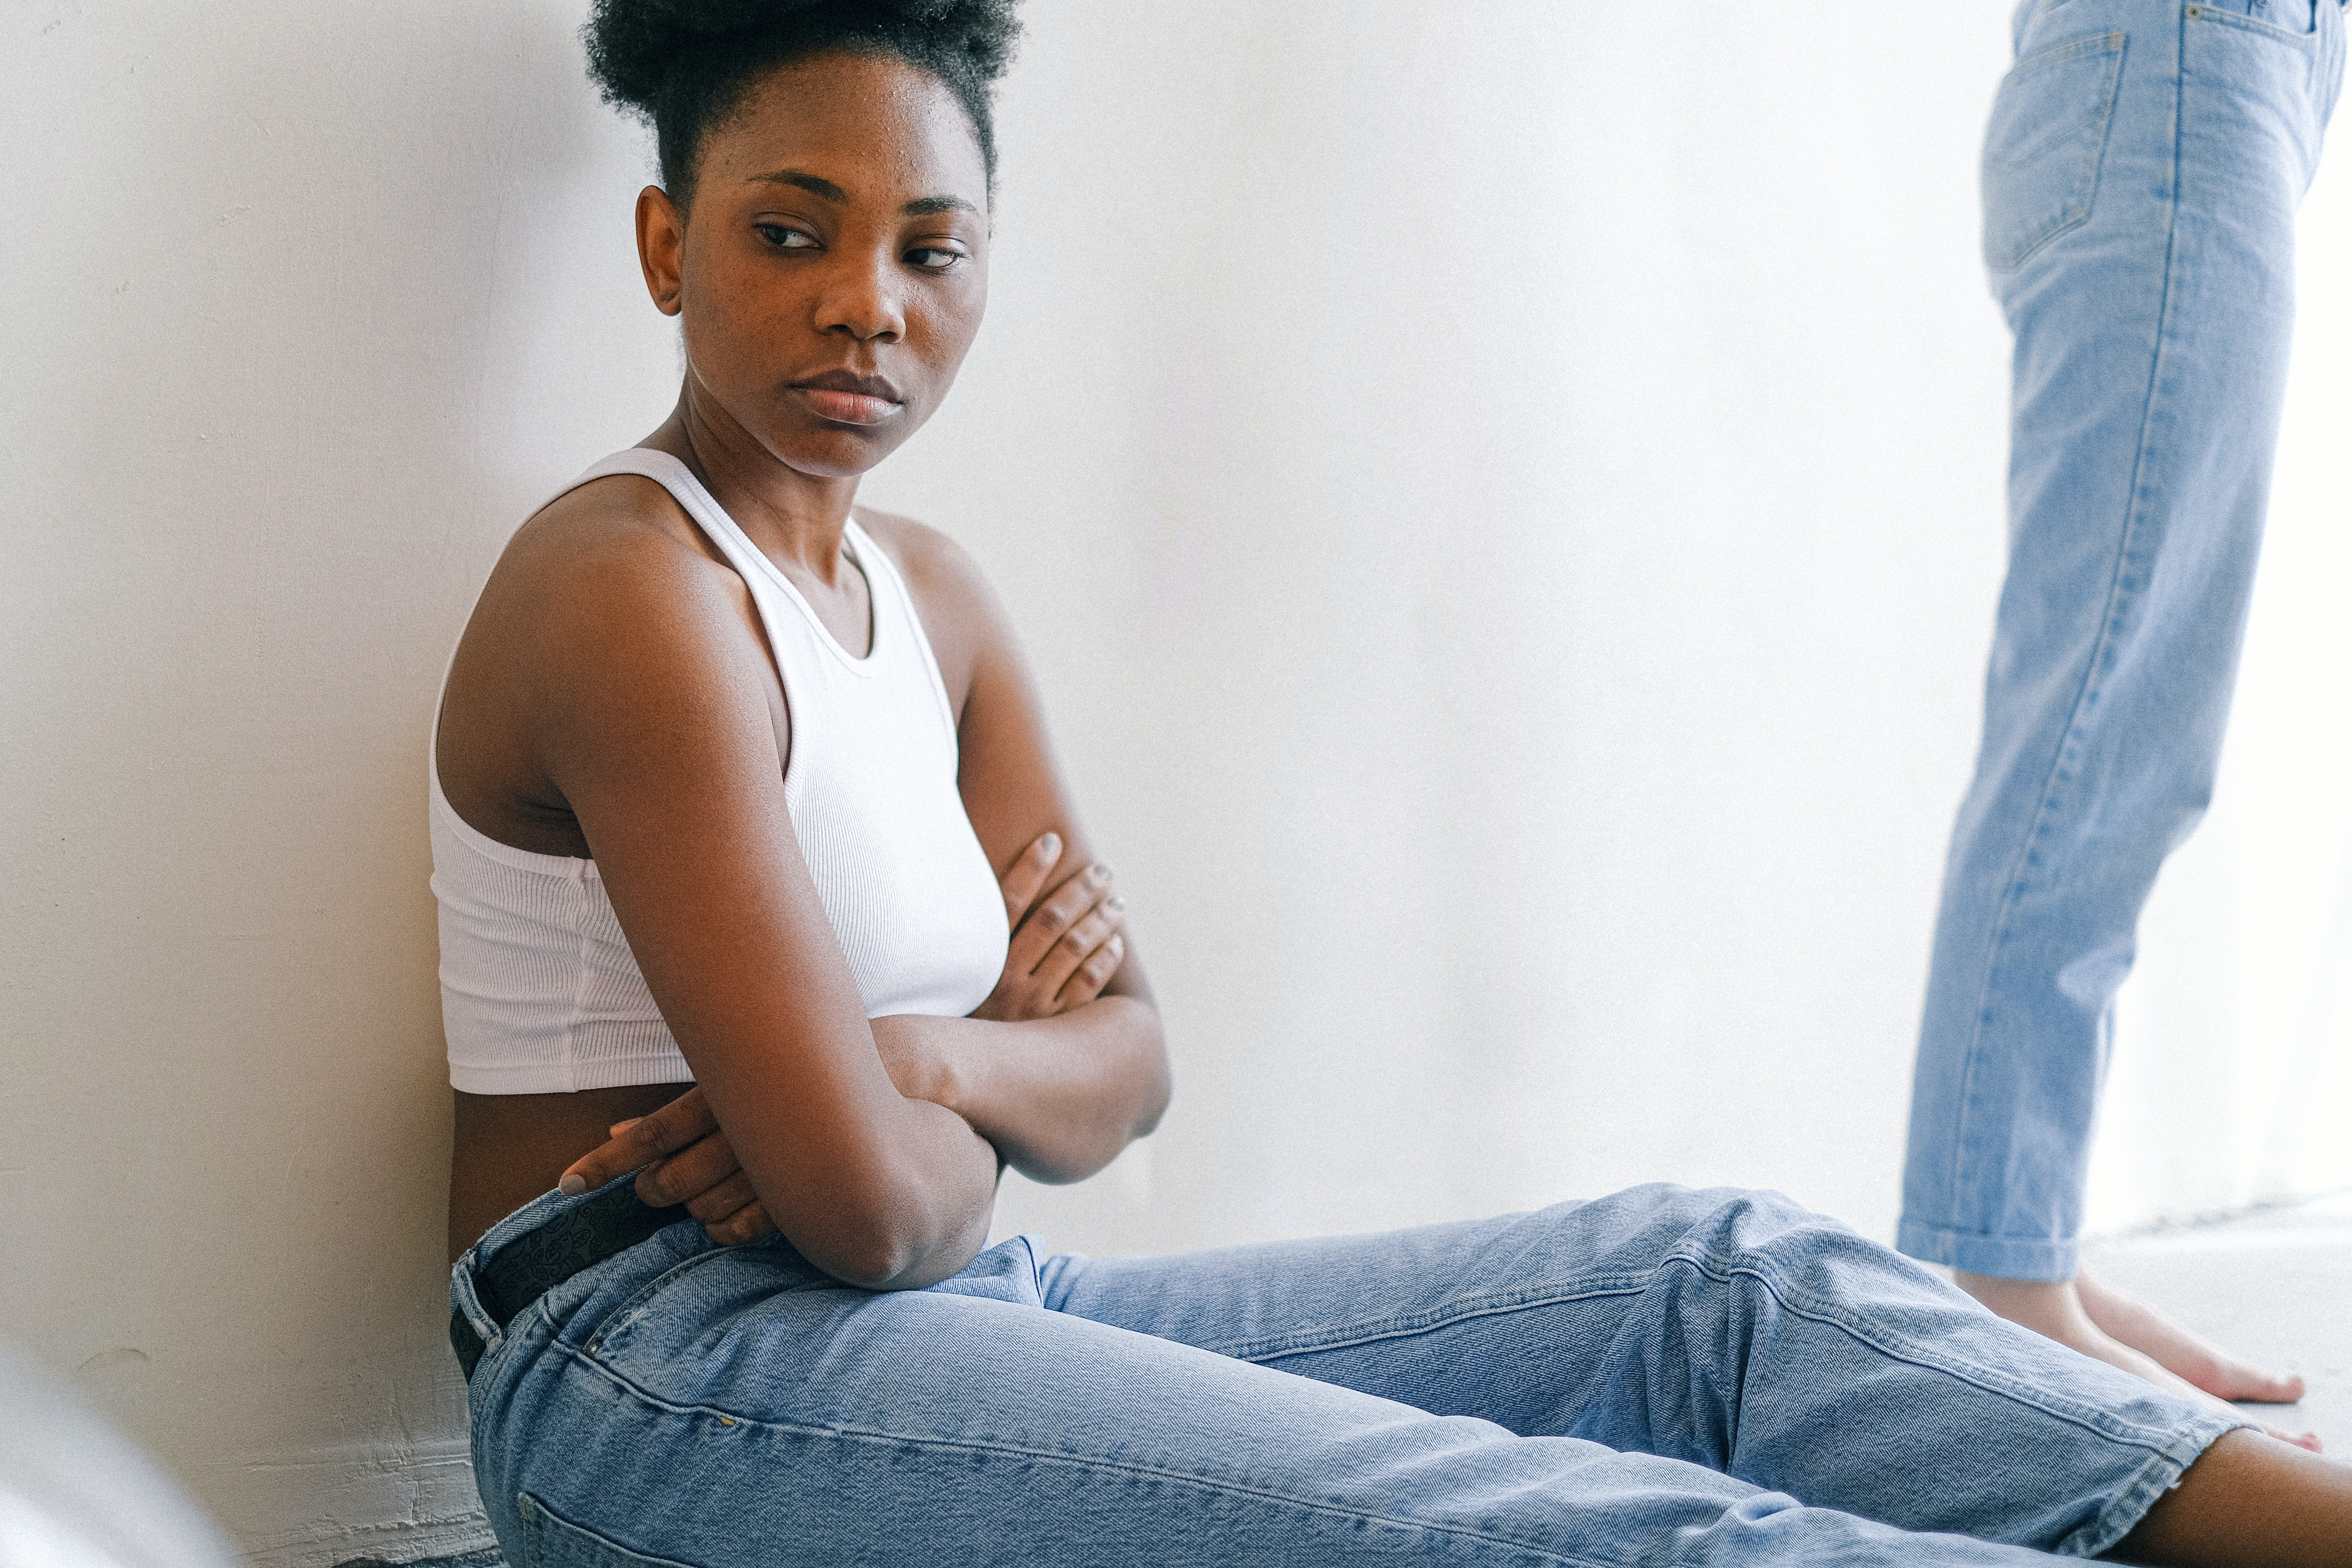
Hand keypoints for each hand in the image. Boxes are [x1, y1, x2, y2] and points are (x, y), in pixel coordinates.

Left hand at [557, 1085, 774, 1245]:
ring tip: (698, 1193)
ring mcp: (771, 1170)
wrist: (873, 1086)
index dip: (605, 1162)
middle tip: (655, 1184)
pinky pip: (739, 1231)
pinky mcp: (795, 1200)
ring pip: (702, 1210)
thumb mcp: (727, 1083)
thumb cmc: (785, 1080)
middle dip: (653, 1188)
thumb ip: (675, 1112)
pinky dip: (722, 1231)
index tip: (566, 1184)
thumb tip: (615, 1128)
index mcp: (726, 1096)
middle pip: (672, 1181)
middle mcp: (745, 1135)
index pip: (652, 1135)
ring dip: (690, 1208)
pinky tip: (722, 1219)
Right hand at [974, 831, 1126, 1022]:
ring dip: (1101, 919)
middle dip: (1081, 889)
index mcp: (980, 963)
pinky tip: (1115, 942)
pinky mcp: (1056, 1028)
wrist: (963, 1080)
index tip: (1052, 839)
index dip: (1030, 868)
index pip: (1007, 903)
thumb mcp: (956, 982)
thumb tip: (985, 892)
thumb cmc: (962, 1020)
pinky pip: (1088, 985)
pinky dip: (1105, 959)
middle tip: (1103, 870)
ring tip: (1118, 900)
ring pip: (1077, 948)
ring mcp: (1034, 1006)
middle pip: (1051, 920)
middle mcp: (1007, 981)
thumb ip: (974, 941)